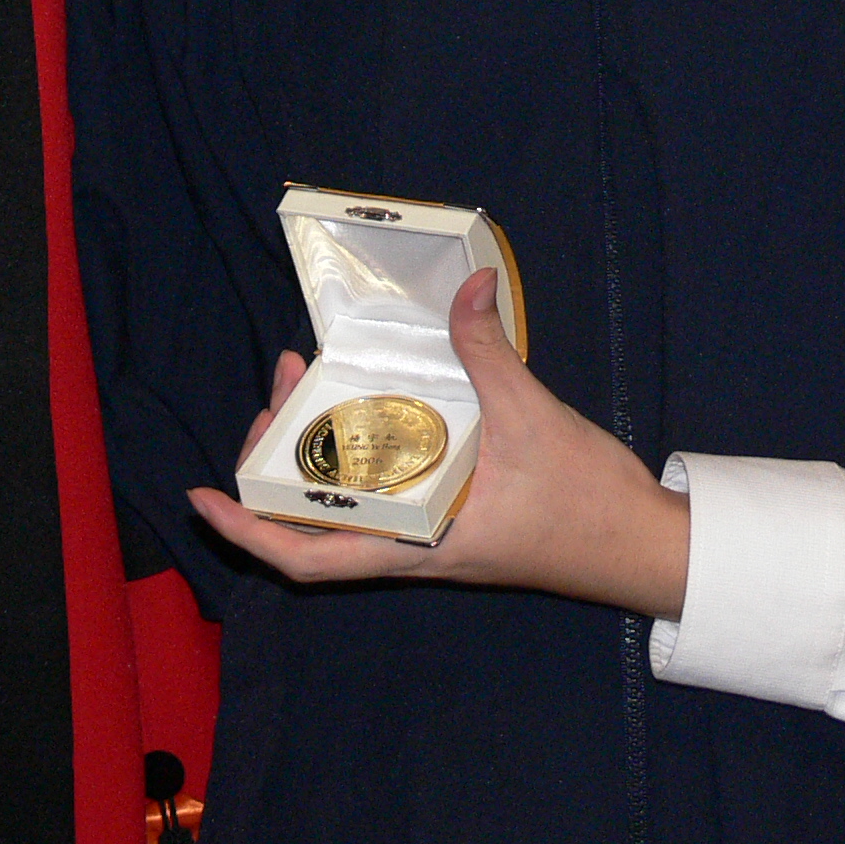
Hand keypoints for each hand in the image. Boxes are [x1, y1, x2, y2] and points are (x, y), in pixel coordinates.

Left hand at [187, 270, 691, 617]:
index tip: (200, 495)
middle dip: (276, 466)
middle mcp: (413, 547)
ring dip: (314, 456)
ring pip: (344, 510)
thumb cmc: (587, 502)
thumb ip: (490, 351)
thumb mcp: (532, 416)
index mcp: (418, 543)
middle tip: (274, 396)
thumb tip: (469, 286)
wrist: (644, 547)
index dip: (245, 532)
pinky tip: (361, 412)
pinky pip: (384, 496)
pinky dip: (357, 458)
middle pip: (312, 527)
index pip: (309, 557)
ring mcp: (431, 536)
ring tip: (305, 389)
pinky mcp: (453, 520)